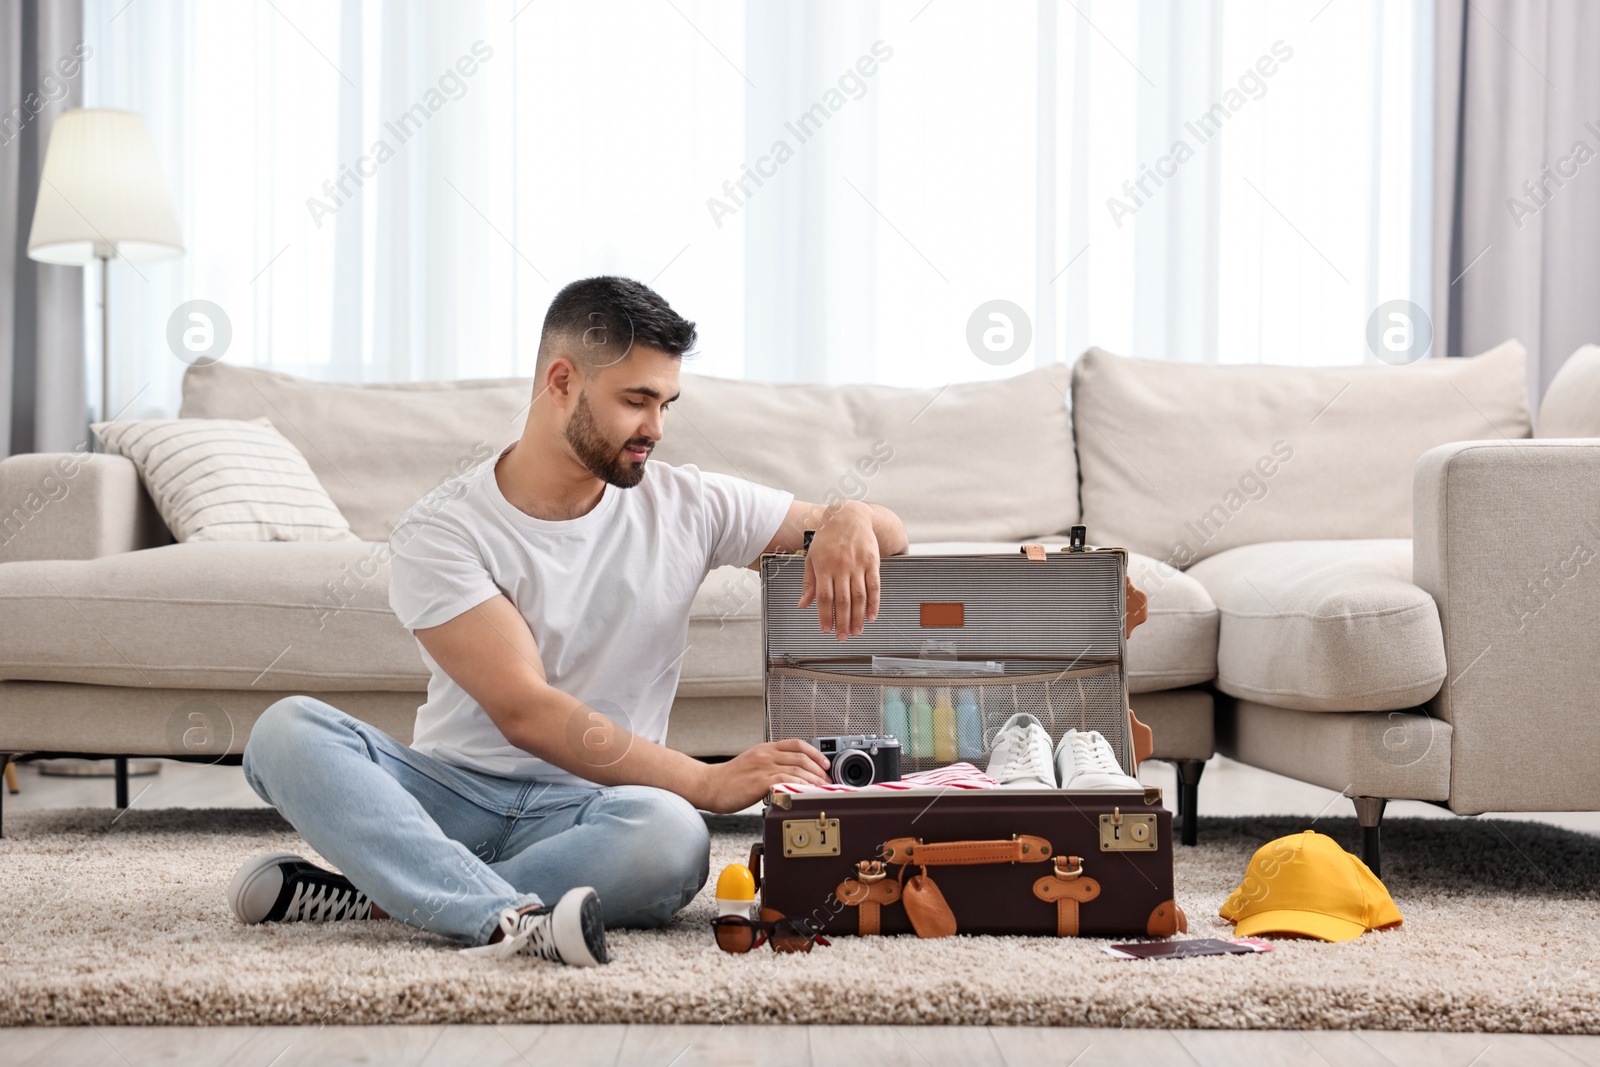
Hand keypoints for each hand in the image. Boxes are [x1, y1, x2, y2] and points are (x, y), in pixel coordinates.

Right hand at [695, 739, 830, 813]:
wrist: (709, 785)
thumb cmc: (729, 779)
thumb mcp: (752, 764)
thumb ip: (770, 765)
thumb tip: (791, 774)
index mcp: (765, 749)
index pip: (797, 744)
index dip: (815, 753)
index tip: (824, 764)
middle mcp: (766, 755)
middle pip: (801, 757)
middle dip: (818, 769)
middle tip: (827, 781)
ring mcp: (763, 767)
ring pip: (797, 768)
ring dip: (813, 779)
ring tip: (821, 789)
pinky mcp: (760, 781)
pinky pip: (786, 780)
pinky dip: (800, 785)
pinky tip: (807, 792)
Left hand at [798, 501, 880, 641]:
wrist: (848, 516)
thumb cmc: (827, 537)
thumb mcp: (811, 558)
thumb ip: (808, 582)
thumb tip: (802, 604)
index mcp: (824, 567)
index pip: (824, 597)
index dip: (824, 615)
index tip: (826, 629)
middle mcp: (841, 567)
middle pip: (843, 600)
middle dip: (842, 622)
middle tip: (842, 637)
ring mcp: (858, 565)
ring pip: (859, 596)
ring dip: (858, 617)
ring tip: (856, 631)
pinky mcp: (872, 562)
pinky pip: (874, 586)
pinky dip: (874, 603)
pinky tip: (871, 616)